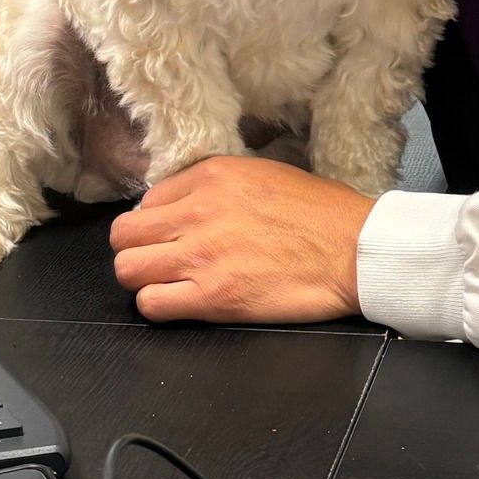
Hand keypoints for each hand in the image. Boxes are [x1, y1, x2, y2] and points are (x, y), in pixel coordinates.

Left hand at [109, 157, 371, 324]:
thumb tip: (189, 202)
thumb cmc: (322, 212)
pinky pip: (150, 304)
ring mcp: (201, 255)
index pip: (148, 200)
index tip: (173, 235)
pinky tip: (183, 302)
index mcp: (213, 175)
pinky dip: (160, 305)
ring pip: (127, 269)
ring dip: (144, 279)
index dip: (157, 222)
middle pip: (124, 234)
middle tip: (162, 261)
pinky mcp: (212, 297)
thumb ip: (220, 185)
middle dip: (138, 249)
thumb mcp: (265, 173)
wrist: (355, 249)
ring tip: (171, 283)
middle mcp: (198, 210)